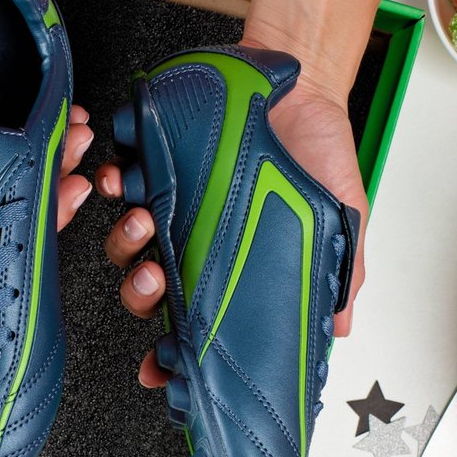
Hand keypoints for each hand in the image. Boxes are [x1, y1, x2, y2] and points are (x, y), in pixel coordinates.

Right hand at [0, 7, 94, 281]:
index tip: (46, 219)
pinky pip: (38, 125)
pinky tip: (69, 115)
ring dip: (63, 156)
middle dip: (54, 193)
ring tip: (74, 138)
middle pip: (21, 202)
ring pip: (36, 164)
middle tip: (74, 180)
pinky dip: (59, 123)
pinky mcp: (2, 113)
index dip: (20, 233)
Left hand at [96, 71, 366, 387]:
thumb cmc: (320, 155)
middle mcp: (192, 241)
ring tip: (146, 222)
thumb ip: (341, 275)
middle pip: (145, 288)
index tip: (159, 368)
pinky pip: (120, 178)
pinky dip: (114, 182)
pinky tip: (124, 180)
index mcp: (228, 267)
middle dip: (141, 292)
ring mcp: (172, 202)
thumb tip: (338, 328)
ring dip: (125, 240)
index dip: (169, 351)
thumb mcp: (342, 221)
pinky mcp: (158, 158)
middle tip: (157, 278)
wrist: (309, 89)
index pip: (191, 322)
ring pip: (125, 240)